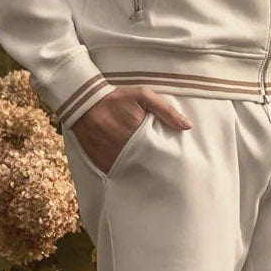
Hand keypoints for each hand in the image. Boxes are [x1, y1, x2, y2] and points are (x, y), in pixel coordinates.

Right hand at [74, 86, 191, 174]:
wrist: (83, 104)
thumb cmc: (115, 98)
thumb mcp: (142, 95)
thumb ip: (165, 110)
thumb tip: (187, 126)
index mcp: (138, 132)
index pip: (159, 151)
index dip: (168, 156)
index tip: (176, 160)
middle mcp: (126, 148)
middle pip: (148, 165)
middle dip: (158, 167)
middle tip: (168, 172)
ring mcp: (113, 157)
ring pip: (134, 171)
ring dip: (143, 172)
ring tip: (153, 174)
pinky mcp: (102, 163)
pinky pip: (118, 173)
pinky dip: (126, 173)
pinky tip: (134, 173)